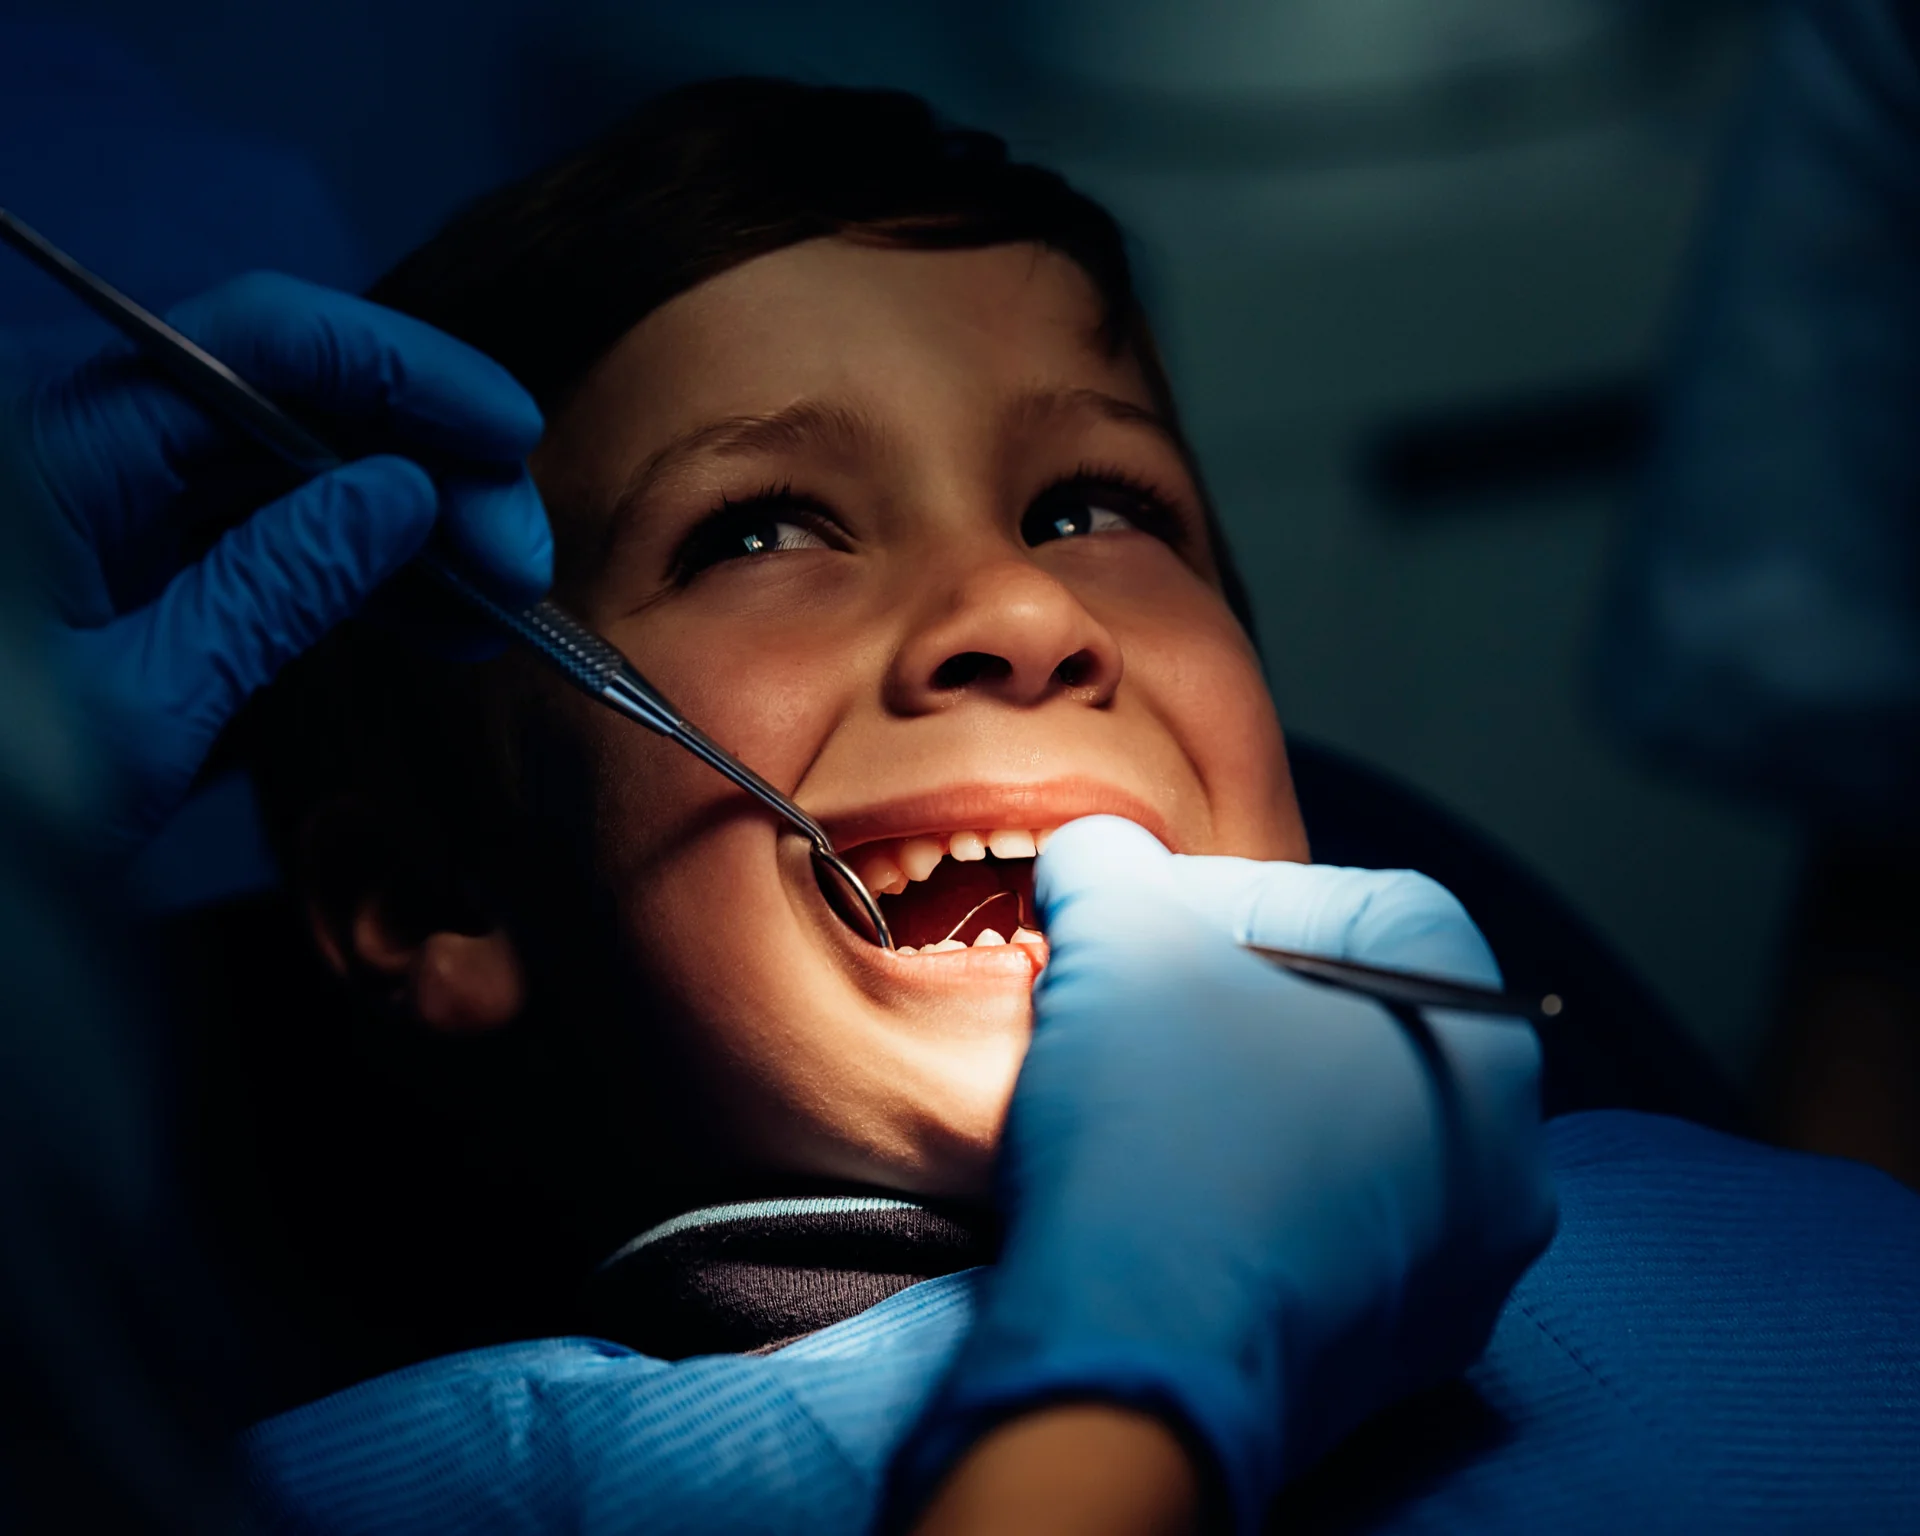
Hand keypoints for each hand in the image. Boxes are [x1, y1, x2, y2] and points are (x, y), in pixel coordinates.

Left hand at [17, 272, 551, 845]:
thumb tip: (403, 494)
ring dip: (405, 523)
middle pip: (287, 397)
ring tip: (497, 601)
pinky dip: (350, 563)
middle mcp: (80, 438)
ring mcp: (103, 490)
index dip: (403, 370)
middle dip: (425, 467)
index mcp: (55, 444)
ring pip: (288, 461)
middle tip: (520, 560)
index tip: (509, 434)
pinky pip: (257, 521)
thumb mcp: (141, 707)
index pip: (255, 343)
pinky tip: (435, 612)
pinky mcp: (125, 543)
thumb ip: (274, 587)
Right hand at [888, 817, 1554, 1532]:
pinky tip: (1172, 1194)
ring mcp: (1469, 1264)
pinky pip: (1329, 1231)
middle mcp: (1511, 1149)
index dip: (1226, 895)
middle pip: (1357, 1020)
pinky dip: (1257, 1197)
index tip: (1136, 927)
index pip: (1353, 904)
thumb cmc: (1155, 1130)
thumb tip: (1098, 855)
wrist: (1139, 1372)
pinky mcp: (1405, 1352)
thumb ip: (1111, 863)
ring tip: (1143, 1098)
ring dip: (1247, 1097)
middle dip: (1235, 996)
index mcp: (1479, 1028)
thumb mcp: (1114, 942)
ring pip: (1346, 1132)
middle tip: (1137, 1003)